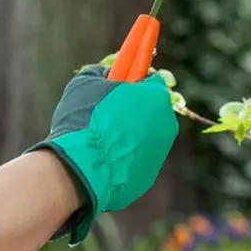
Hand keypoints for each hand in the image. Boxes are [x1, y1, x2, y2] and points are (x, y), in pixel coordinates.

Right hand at [31, 64, 178, 245]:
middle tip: (105, 114)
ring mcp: (159, 153)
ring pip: (142, 138)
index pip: (150, 81)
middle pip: (150, 111)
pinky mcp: (147, 177)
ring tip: (98, 140)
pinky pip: (134, 161)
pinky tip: (101, 159)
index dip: (131, 82)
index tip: (117, 85)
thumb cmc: (85, 120)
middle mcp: (166, 125)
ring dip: (126, 135)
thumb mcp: (85, 83)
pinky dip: (121, 158)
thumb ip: (101, 74)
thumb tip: (106, 75)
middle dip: (131, 110)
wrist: (84, 167)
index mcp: (156, 97)